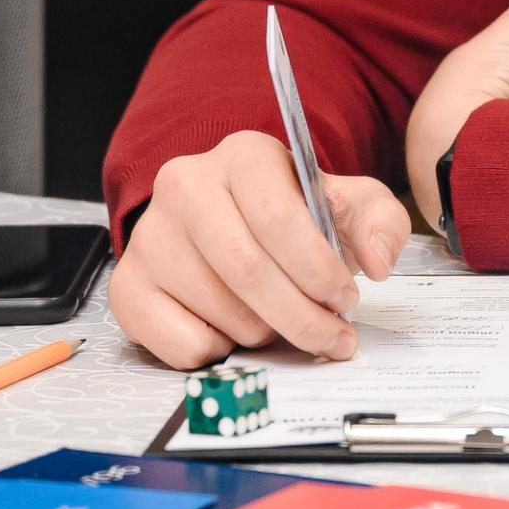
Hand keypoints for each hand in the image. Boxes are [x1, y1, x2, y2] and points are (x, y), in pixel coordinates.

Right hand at [110, 129, 412, 370]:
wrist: (234, 227)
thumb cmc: (293, 218)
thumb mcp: (349, 206)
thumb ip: (379, 223)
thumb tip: (377, 261)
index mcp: (243, 156)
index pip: (277, 217)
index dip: (318, 270)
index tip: (346, 299)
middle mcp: (185, 186)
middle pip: (247, 269)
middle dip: (302, 316)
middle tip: (331, 334)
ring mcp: (149, 237)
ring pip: (220, 310)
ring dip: (265, 332)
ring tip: (280, 320)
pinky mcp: (128, 286)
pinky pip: (180, 342)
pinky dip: (219, 351)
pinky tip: (233, 329)